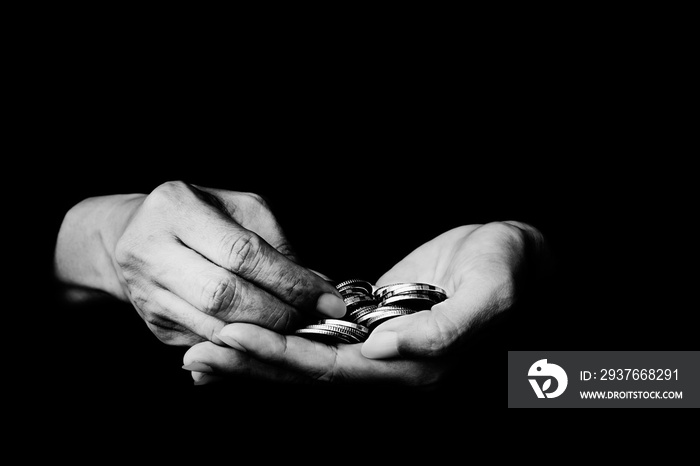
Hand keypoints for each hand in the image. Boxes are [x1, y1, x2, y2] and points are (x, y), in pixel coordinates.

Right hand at [55, 181, 344, 345]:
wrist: (132, 236)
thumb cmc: (201, 215)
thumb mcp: (240, 210)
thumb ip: (278, 245)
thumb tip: (320, 286)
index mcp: (175, 208)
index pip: (241, 252)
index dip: (289, 280)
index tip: (328, 297)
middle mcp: (151, 250)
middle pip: (224, 295)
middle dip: (279, 313)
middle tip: (315, 319)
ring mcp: (146, 293)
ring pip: (215, 328)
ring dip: (266, 336)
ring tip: (300, 330)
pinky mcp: (154, 325)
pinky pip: (208, 343)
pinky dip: (246, 345)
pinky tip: (271, 340)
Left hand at [183, 222, 546, 385]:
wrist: (514, 255)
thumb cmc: (507, 268)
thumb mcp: (490, 290)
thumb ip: (444, 328)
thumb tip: (382, 348)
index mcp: (412, 368)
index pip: (332, 370)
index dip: (279, 356)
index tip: (230, 338)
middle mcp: (389, 369)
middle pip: (306, 374)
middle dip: (251, 365)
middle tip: (195, 355)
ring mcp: (376, 350)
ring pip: (304, 361)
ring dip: (254, 358)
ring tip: (201, 353)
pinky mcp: (368, 328)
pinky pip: (314, 340)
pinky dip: (276, 340)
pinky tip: (243, 338)